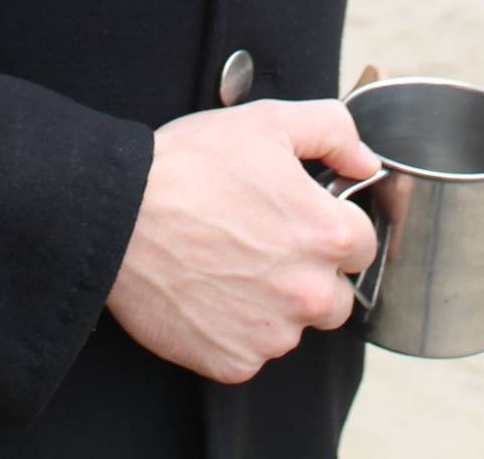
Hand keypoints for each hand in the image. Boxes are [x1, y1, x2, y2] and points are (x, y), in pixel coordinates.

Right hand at [106, 98, 380, 384]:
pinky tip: (209, 289)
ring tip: (228, 261)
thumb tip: (366, 160)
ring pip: (294, 325)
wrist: (117, 215)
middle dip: (311, 270)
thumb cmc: (188, 165)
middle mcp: (308, 294)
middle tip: (262, 238)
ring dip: (275, 302)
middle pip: (337, 293)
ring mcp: (271, 335)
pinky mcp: (233, 362)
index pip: (363, 242)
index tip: (299, 214)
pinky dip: (236, 328)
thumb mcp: (266, 121)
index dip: (332, 223)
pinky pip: (252, 351)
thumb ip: (333, 132)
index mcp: (326, 235)